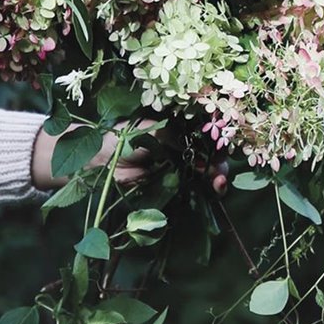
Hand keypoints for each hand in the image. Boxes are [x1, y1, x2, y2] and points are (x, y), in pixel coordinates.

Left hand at [31, 122, 228, 193]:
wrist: (101, 160)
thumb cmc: (126, 139)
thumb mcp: (155, 131)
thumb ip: (179, 137)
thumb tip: (202, 151)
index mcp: (180, 132)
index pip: (208, 138)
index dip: (218, 144)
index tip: (222, 150)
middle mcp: (184, 151)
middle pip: (212, 158)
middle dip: (221, 164)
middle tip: (220, 172)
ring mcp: (180, 170)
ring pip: (207, 176)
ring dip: (218, 179)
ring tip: (218, 182)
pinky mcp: (172, 188)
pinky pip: (194, 191)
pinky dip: (207, 192)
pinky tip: (213, 189)